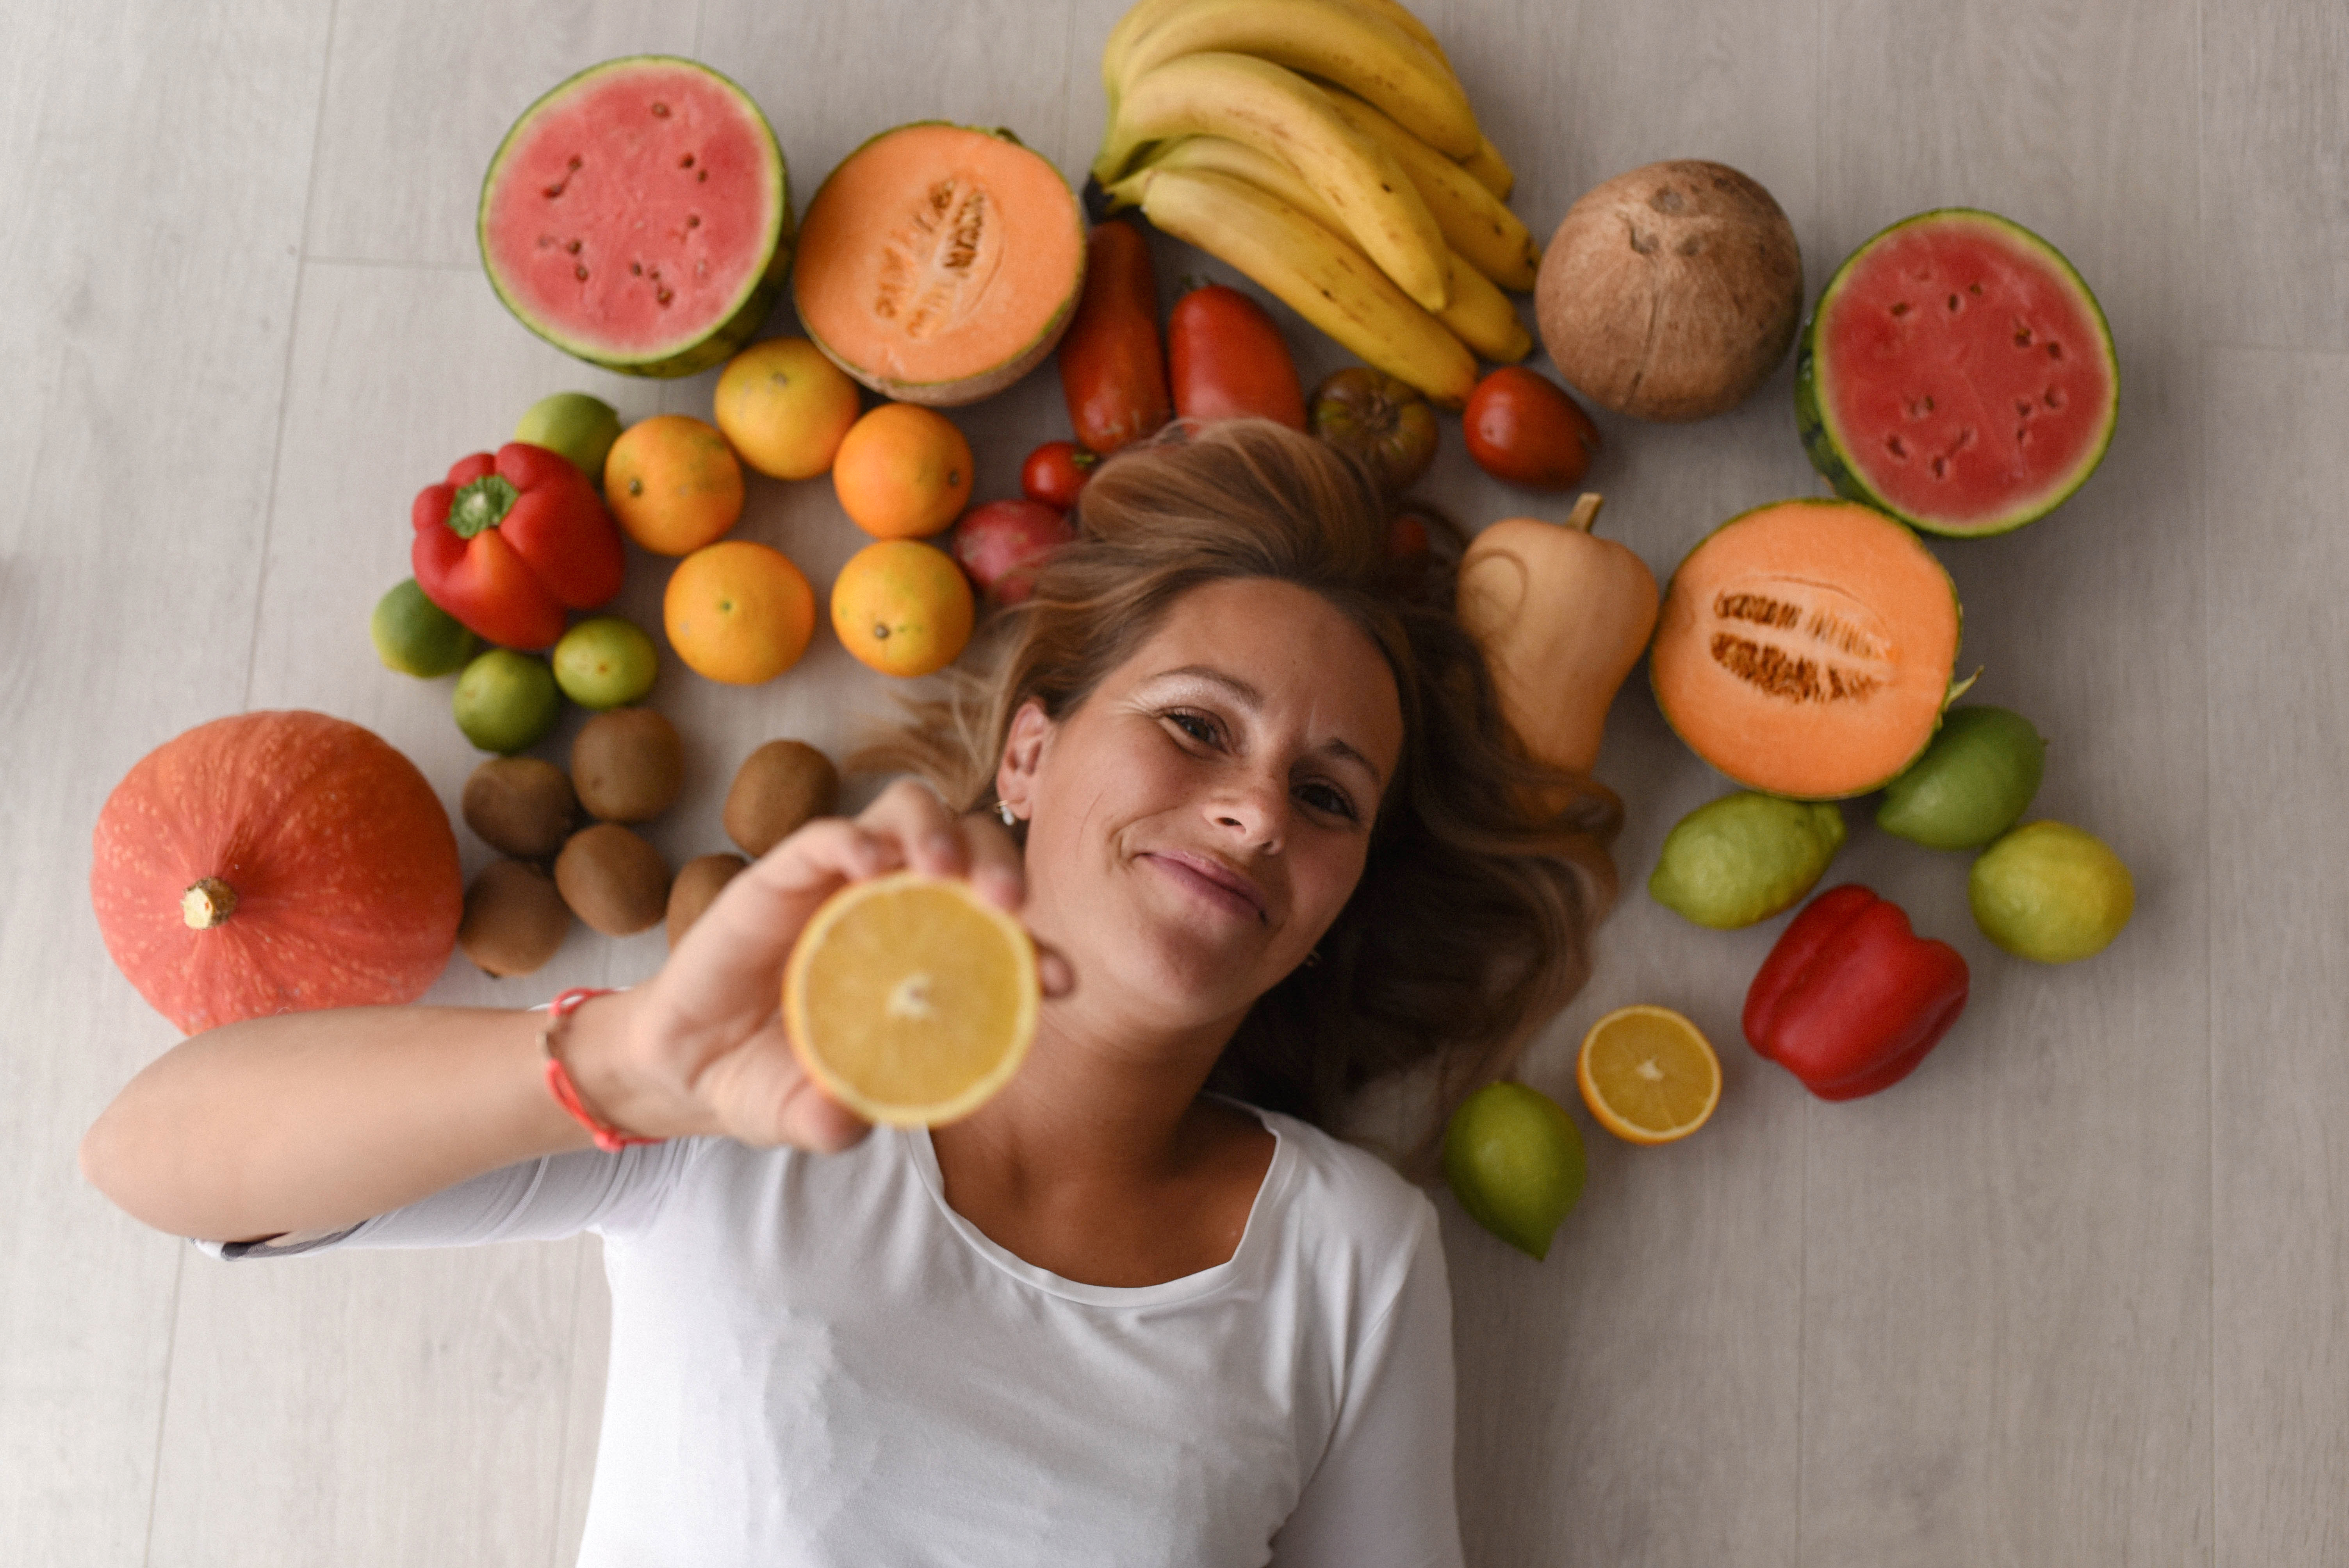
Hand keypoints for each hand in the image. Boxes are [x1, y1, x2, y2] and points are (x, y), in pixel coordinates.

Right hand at [590, 779, 1069, 1149]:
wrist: (689, 1063)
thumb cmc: (772, 1081)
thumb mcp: (805, 1112)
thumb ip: (830, 1120)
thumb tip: (844, 1117)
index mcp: (928, 960)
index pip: (1002, 933)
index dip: (1040, 946)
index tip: (1060, 980)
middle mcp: (896, 908)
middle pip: (970, 848)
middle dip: (1001, 866)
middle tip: (1008, 902)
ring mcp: (841, 883)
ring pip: (911, 814)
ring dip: (939, 832)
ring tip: (943, 870)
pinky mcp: (784, 872)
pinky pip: (828, 834)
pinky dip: (854, 837)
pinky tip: (866, 864)